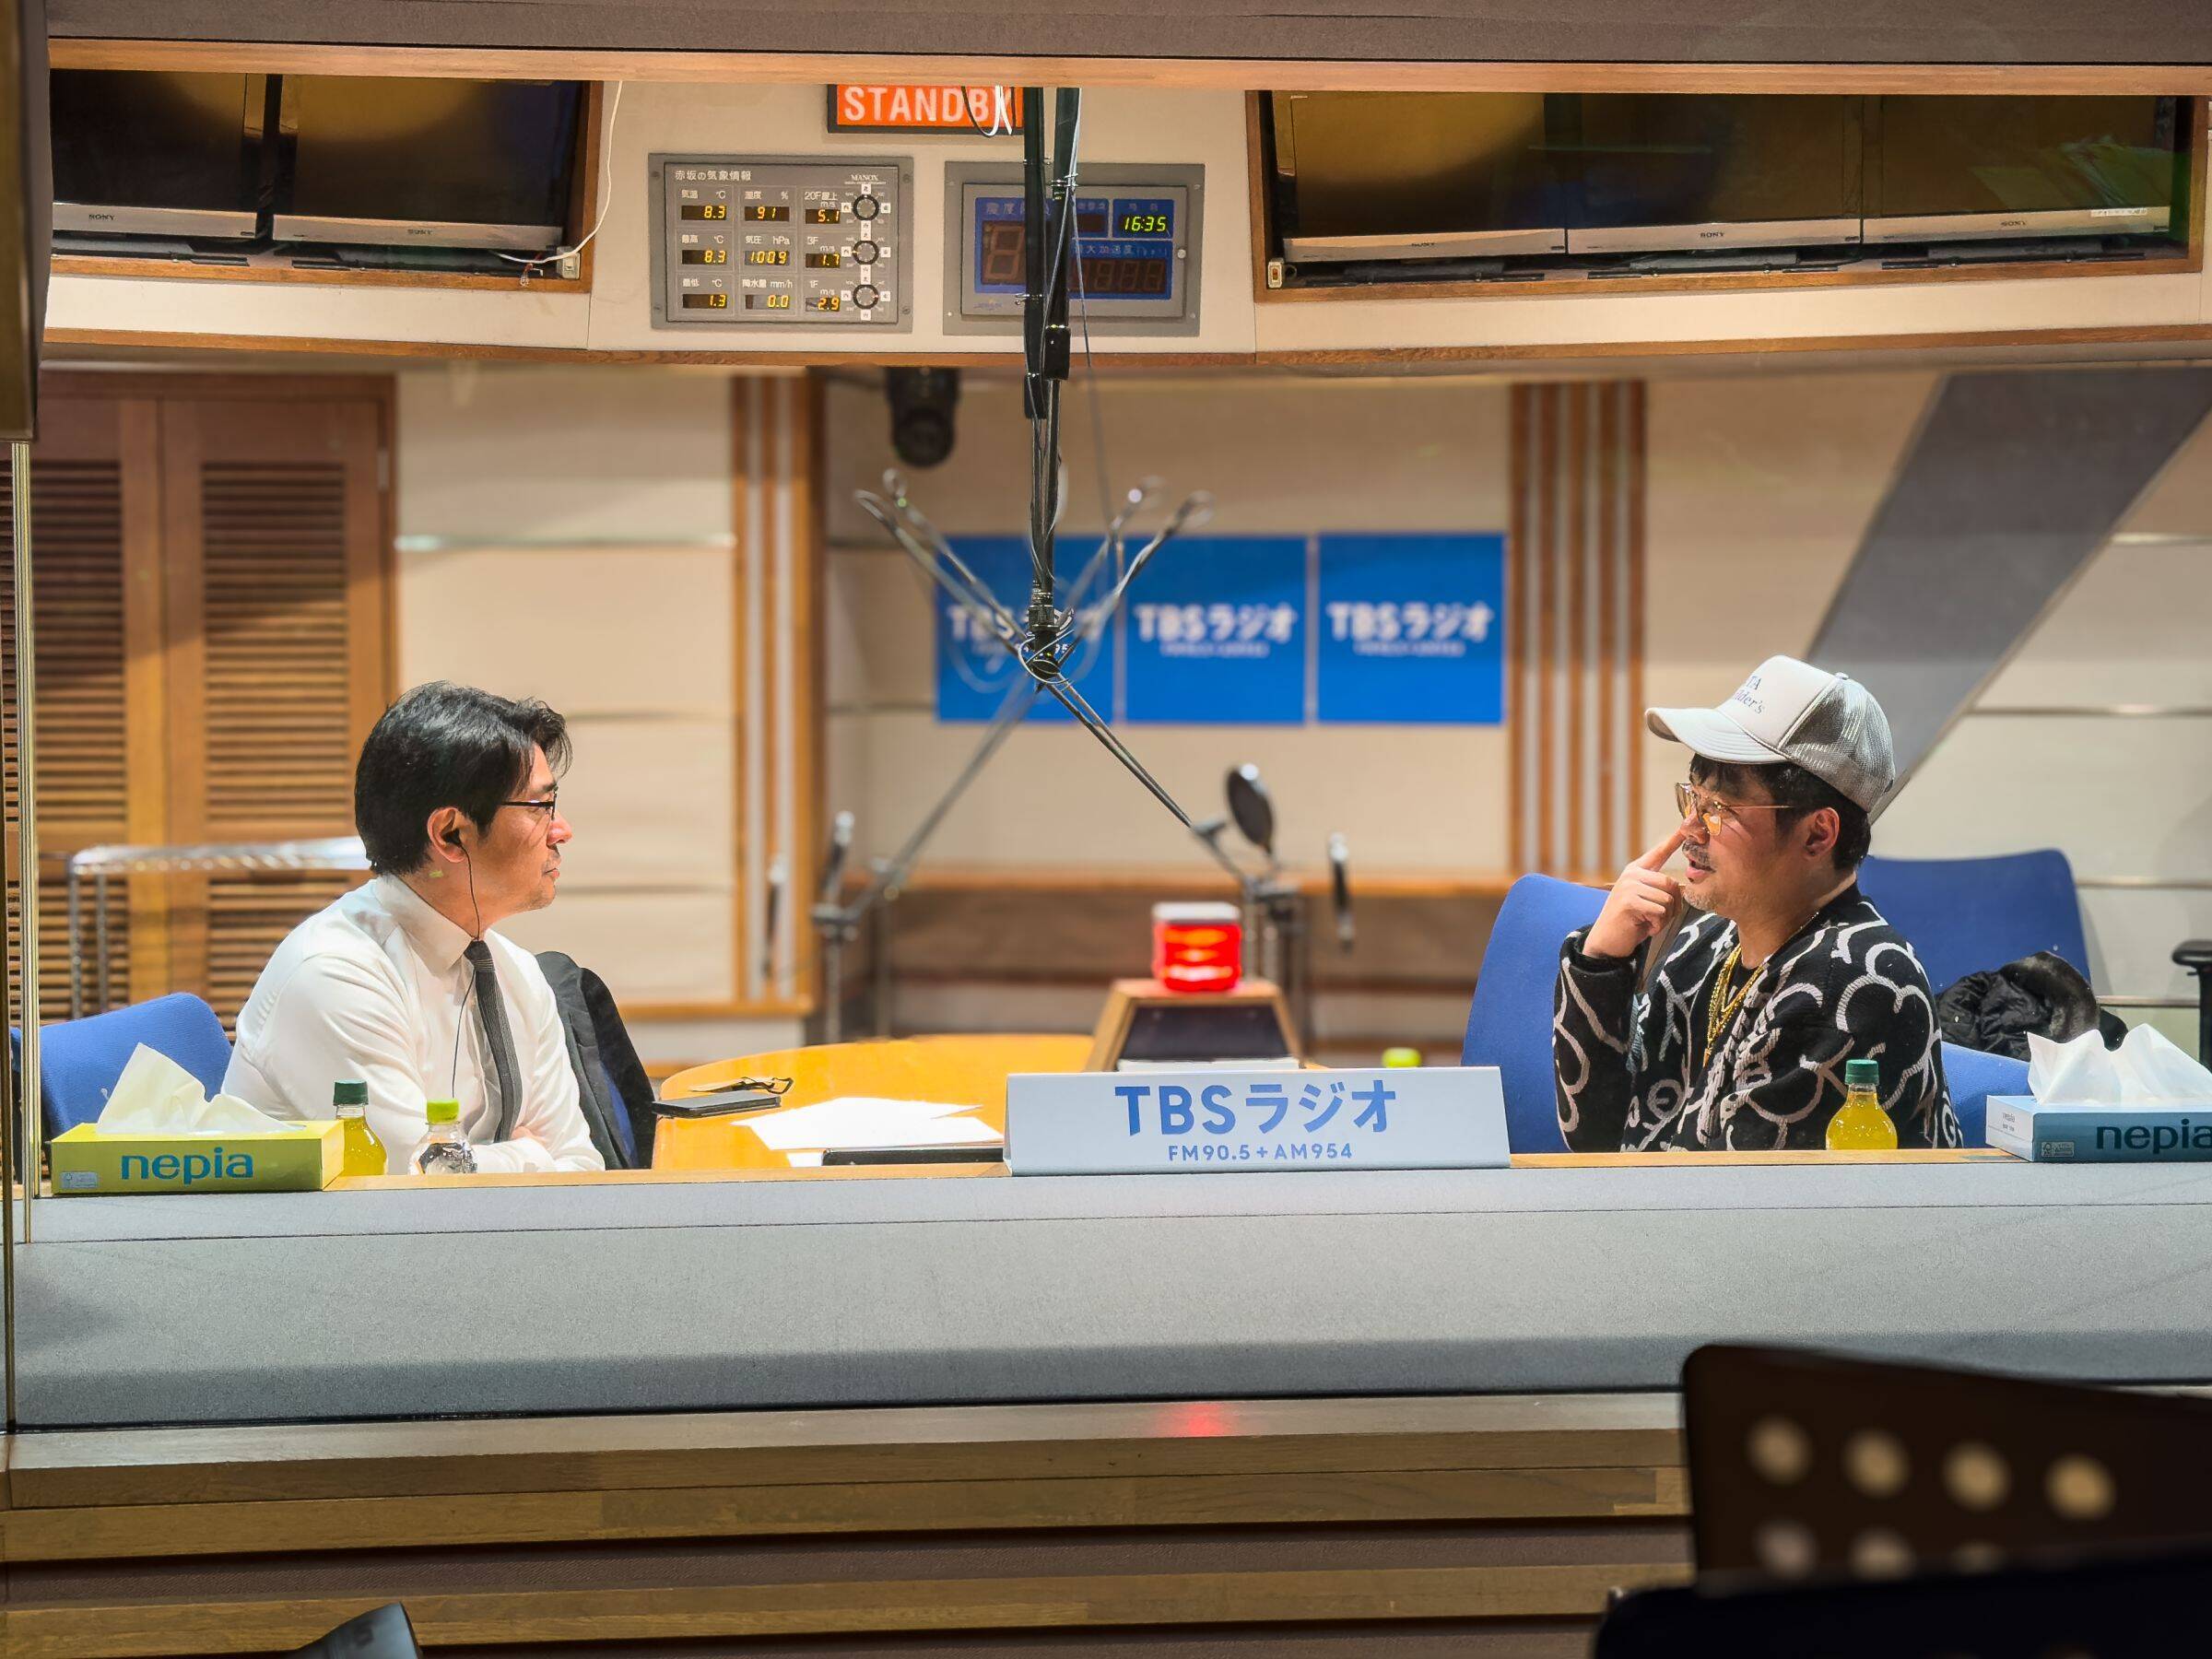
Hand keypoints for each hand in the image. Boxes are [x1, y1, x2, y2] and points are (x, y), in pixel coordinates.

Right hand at [1582, 829, 1685, 961]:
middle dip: (1672, 906)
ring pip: (1668, 900)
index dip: (1674, 840)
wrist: (1607, 941)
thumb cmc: (1631, 921)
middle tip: (1657, 918)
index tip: (1686, 826)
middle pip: (1671, 883)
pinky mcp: (1629, 901)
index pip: (1659, 853)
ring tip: (1648, 922)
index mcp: (1636, 871)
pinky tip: (1643, 927)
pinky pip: (1659, 912)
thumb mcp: (1646, 901)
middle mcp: (1632, 874)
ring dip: (1663, 918)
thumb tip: (1681, 888)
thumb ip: (1660, 891)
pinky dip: (1656, 925)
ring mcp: (1629, 886)